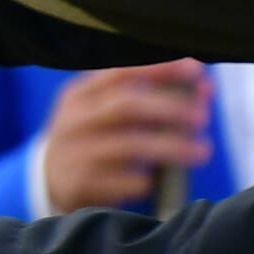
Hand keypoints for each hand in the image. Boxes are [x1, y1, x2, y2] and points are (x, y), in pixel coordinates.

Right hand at [37, 62, 212, 211]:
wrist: (50, 179)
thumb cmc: (94, 137)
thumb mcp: (105, 110)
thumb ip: (147, 97)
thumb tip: (203, 89)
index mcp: (81, 94)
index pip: (120, 72)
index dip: (160, 69)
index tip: (196, 69)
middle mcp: (74, 120)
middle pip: (125, 106)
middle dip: (170, 108)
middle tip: (202, 117)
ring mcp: (75, 152)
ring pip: (129, 145)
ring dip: (172, 147)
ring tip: (201, 151)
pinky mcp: (81, 184)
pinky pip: (124, 181)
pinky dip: (147, 180)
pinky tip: (157, 181)